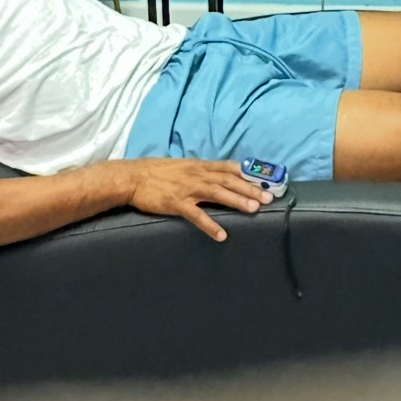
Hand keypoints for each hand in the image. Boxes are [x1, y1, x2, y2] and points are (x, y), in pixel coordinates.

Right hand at [126, 159, 272, 241]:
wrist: (133, 177)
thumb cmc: (157, 172)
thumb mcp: (183, 166)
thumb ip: (201, 171)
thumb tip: (218, 177)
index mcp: (199, 166)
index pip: (229, 168)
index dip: (248, 173)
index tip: (265, 179)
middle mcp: (197, 175)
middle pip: (228, 180)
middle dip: (249, 188)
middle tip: (268, 197)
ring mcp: (187, 189)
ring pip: (217, 193)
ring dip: (236, 201)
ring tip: (253, 210)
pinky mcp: (176, 203)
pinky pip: (196, 215)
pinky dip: (209, 225)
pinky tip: (222, 235)